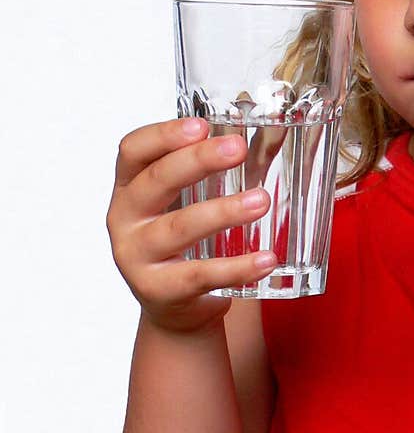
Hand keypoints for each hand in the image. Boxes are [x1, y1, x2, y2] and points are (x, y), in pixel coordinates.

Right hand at [106, 117, 274, 333]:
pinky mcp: (159, 291)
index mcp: (129, 188)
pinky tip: (266, 259)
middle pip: (156, 181)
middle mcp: (124, 219)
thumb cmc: (184, 242)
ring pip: (180, 228)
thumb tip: (270, 137)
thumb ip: (210, 171)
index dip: (163, 135)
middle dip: (198, 161)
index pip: (133, 151)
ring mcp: (137, 257)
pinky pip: (200, 275)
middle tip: (238, 148)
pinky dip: (237, 267)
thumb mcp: (185, 202)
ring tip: (262, 201)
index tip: (201, 125)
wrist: (175, 307)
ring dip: (224, 212)